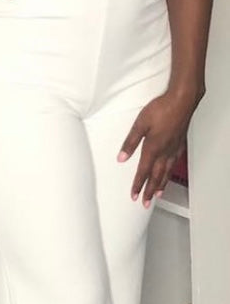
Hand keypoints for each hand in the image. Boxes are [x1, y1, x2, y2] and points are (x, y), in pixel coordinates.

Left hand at [118, 91, 195, 206]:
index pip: (143, 171)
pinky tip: (168, 173)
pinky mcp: (179, 143)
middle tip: (144, 203)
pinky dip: (170, 172)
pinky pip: (174, 163)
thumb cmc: (161, 109)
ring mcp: (173, 148)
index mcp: (153, 148)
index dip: (138, 185)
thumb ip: (130, 142)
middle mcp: (165, 151)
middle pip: (156, 176)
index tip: (134, 195)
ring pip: (166, 171)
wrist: (182, 101)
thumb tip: (121, 158)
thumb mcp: (139, 124)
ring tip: (157, 195)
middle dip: (149, 190)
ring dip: (161, 184)